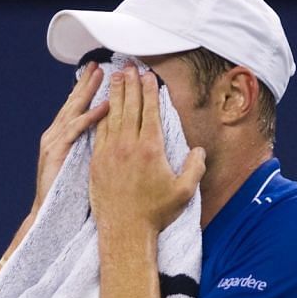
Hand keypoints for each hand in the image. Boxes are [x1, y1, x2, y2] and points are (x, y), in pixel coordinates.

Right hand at [32, 64, 110, 212]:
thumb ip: (88, 150)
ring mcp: (53, 142)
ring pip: (73, 110)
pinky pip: (76, 129)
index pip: (74, 109)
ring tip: (102, 75)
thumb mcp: (79, 167)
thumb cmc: (65, 197)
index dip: (85, 91)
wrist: (46, 215)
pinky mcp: (56, 152)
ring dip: (88, 91)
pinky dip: (90, 117)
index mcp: (60, 139)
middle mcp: (54, 136)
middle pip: (72, 103)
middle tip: (99, 65)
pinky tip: (105, 107)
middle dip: (86, 83)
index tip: (99, 75)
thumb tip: (108, 139)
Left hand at [89, 66, 205, 234]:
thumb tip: (199, 150)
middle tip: (129, 65)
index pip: (150, 110)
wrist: (124, 232)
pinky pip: (98, 131)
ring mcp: (109, 152)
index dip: (149, 90)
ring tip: (115, 77)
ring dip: (114, 94)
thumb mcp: (185, 191)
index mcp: (151, 148)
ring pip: (112, 115)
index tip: (148, 75)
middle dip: (130, 84)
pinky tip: (102, 106)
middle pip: (129, 106)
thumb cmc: (156, 214)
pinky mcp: (96, 162)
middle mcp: (128, 145)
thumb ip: (195, 167)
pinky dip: (101, 115)